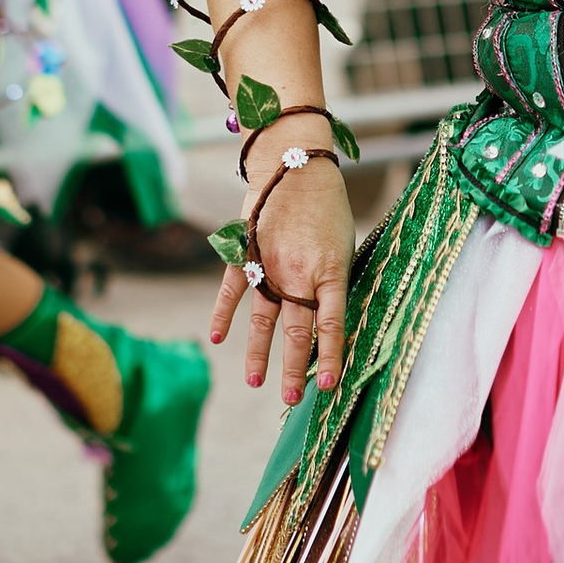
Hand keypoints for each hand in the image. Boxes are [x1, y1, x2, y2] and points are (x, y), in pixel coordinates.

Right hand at [212, 150, 352, 404]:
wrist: (294, 165)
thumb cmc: (328, 205)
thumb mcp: (345, 243)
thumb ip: (334, 281)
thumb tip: (329, 318)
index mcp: (331, 271)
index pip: (332, 324)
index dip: (331, 357)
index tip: (329, 386)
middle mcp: (298, 274)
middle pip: (296, 332)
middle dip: (294, 369)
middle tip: (290, 398)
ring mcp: (269, 267)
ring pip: (264, 320)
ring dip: (259, 354)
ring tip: (256, 383)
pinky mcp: (246, 255)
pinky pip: (233, 292)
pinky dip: (224, 316)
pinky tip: (218, 339)